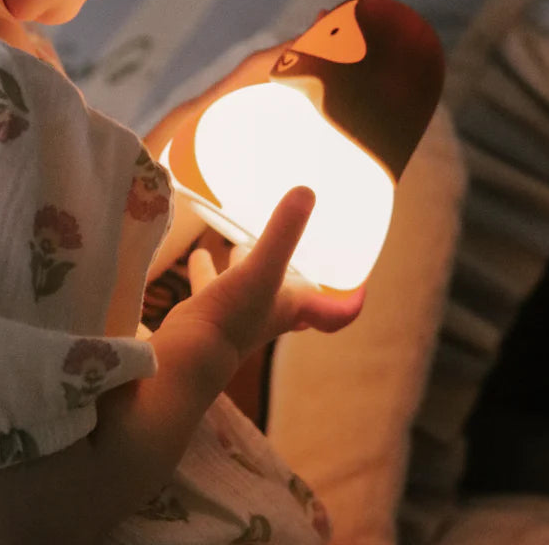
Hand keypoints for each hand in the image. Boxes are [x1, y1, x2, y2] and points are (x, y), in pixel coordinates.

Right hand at [176, 187, 364, 365]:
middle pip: (290, 296)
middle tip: (297, 253)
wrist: (186, 358)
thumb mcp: (263, 269)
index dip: (349, 304)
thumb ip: (283, 233)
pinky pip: (210, 287)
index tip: (362, 291)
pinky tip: (199, 254)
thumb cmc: (233, 317)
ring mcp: (237, 317)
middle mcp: (269, 313)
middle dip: (292, 276)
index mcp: (292, 307)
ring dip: (245, 267)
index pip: (332, 312)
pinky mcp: (208, 315)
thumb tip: (307, 190)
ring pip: (247, 288)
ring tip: (239, 244)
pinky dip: (206, 270)